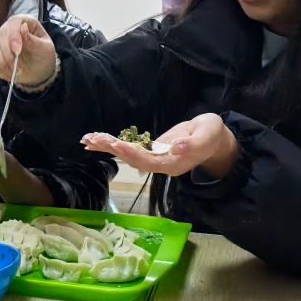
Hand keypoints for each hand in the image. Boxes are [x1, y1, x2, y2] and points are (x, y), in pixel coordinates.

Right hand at [0, 15, 55, 87]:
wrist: (38, 72)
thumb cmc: (43, 57)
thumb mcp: (44, 50)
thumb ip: (33, 40)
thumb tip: (23, 27)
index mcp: (27, 22)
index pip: (15, 21)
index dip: (13, 35)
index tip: (17, 51)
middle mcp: (12, 28)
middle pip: (2, 32)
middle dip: (7, 51)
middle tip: (16, 65)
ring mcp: (2, 39)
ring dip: (2, 60)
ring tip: (15, 71)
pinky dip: (1, 68)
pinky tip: (10, 74)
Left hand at [82, 113, 238, 179]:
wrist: (213, 139)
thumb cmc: (211, 135)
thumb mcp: (206, 136)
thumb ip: (192, 143)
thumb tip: (175, 148)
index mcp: (174, 164)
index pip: (148, 162)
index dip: (131, 154)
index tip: (116, 144)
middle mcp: (161, 165)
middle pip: (133, 160)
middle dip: (112, 150)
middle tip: (92, 140)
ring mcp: (155, 158)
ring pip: (128, 155)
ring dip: (107, 148)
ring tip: (88, 140)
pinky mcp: (151, 150)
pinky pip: (129, 148)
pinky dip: (113, 144)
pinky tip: (98, 140)